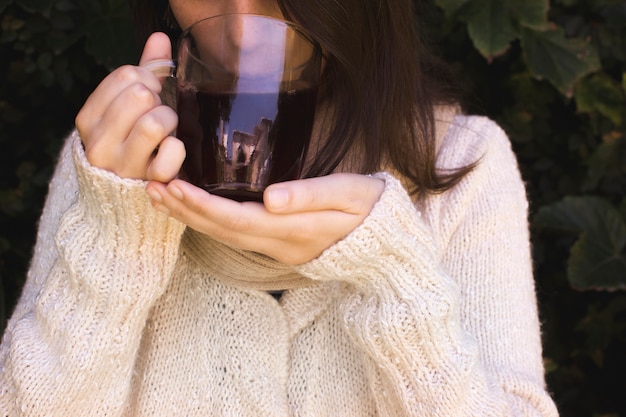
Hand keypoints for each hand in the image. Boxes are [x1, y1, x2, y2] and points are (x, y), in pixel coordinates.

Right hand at [75, 32, 184, 181]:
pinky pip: (172, 152)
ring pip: (156, 122)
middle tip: (159, 113)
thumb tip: (160, 38)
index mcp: (88, 119)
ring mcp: (122, 165)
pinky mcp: (147, 182)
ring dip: (170, 121)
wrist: (121, 201)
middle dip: (159, 100)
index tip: (149, 95)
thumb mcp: (126, 108)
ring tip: (166, 132)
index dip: (147, 79)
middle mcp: (99, 143)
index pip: (126, 76)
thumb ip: (144, 72)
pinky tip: (171, 153)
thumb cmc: (129, 145)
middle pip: (141, 95)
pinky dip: (178, 149)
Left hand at [146, 174, 384, 264]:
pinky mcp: (276, 243)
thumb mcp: (348, 195)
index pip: (238, 218)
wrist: (382, 244)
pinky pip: (234, 235)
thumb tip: (270, 197)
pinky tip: (192, 209)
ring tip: (160, 197)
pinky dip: (208, 222)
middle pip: (222, 230)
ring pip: (224, 235)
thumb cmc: (368, 210)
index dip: (203, 205)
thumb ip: (310, 195)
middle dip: (184, 211)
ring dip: (190, 218)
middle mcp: (278, 242)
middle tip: (151, 187)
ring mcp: (276, 247)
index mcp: (293, 229)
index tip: (173, 187)